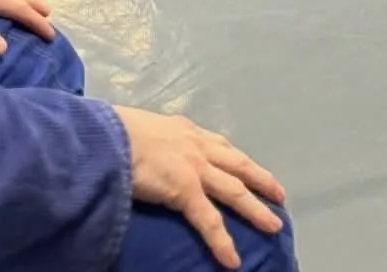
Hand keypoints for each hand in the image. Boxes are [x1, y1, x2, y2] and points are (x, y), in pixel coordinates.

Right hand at [114, 108, 286, 270]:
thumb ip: (150, 141)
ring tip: (274, 225)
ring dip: (256, 209)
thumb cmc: (115, 131)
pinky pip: (209, 221)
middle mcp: (196, 145)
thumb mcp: (140, 128)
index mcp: (185, 130)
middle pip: (238, 164)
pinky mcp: (185, 190)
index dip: (236, 159)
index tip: (249, 168)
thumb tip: (142, 151)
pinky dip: (222, 241)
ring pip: (234, 191)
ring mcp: (195, 167)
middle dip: (260, 179)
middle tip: (279, 194)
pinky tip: (232, 260)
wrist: (107, 136)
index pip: (219, 145)